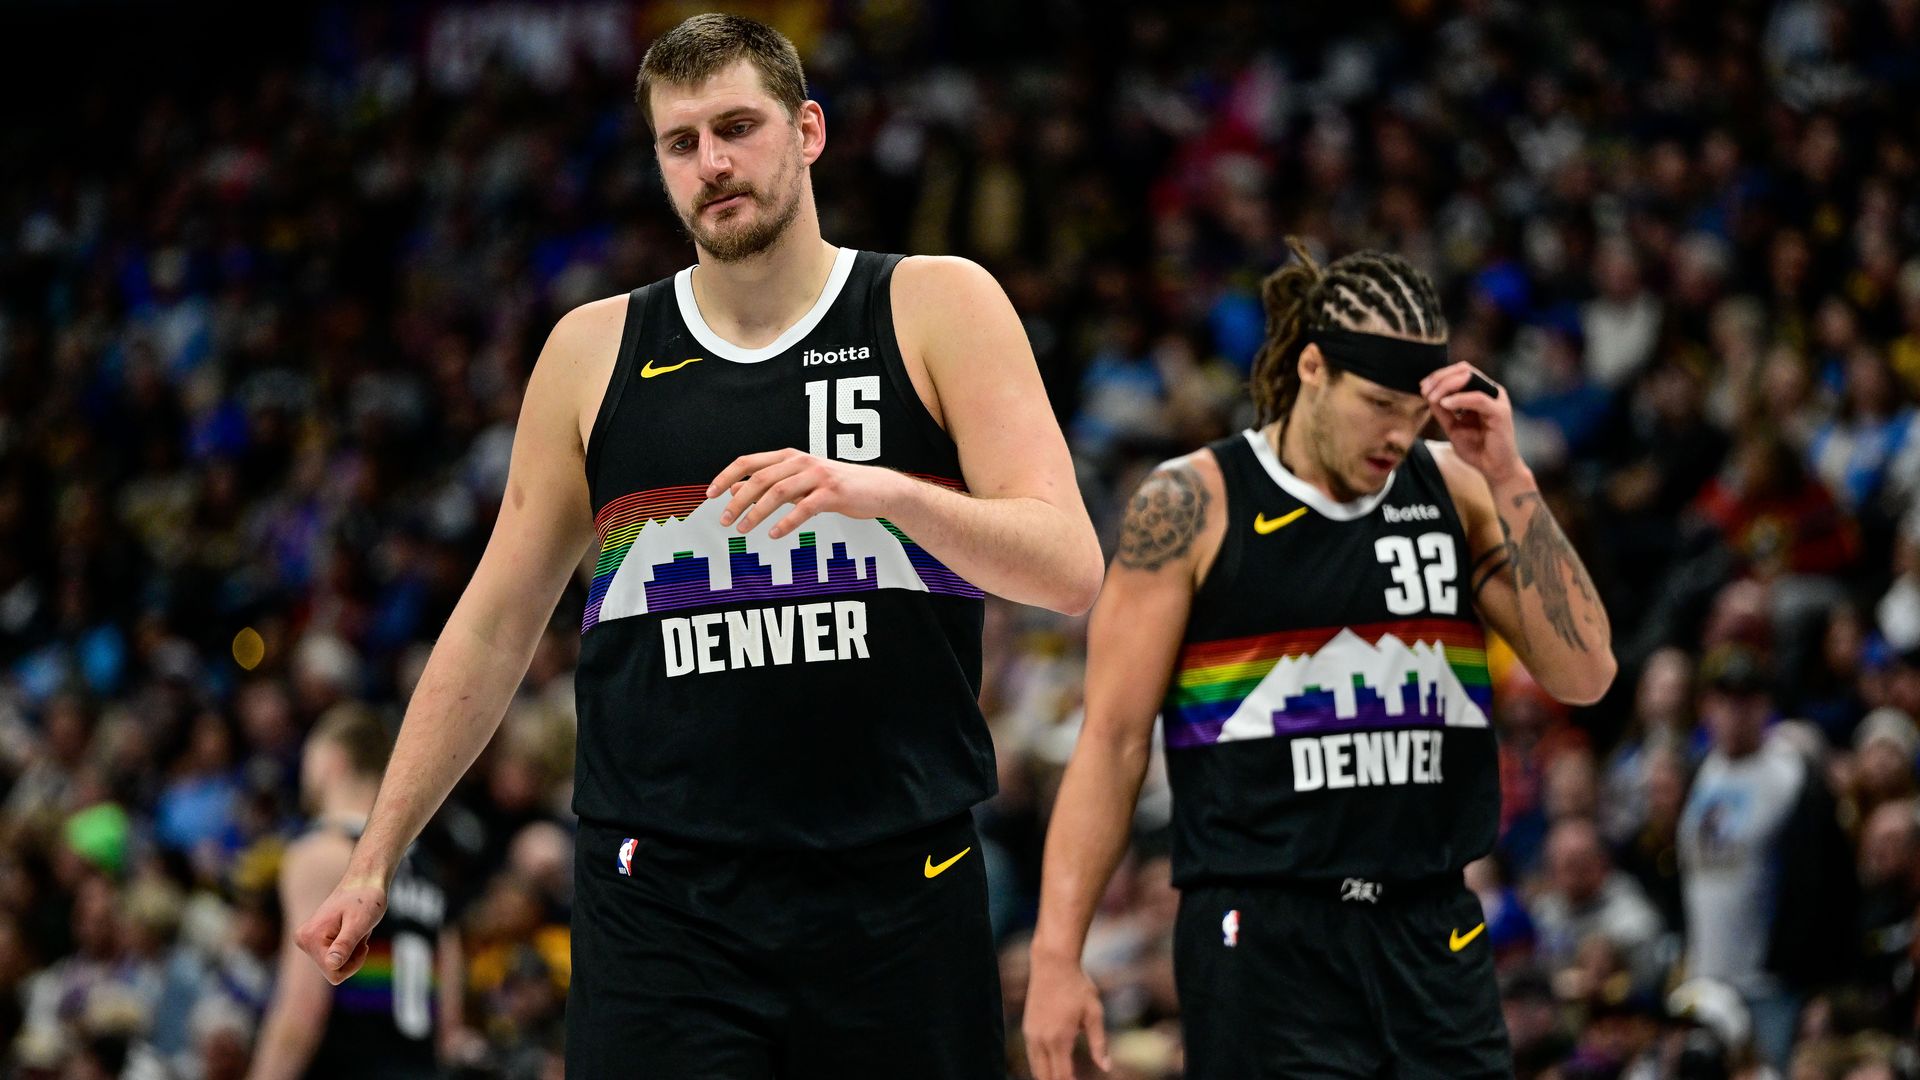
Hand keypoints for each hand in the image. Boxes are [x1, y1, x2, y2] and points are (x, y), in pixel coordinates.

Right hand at [295, 876, 387, 984]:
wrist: (364, 881)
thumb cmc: (366, 899)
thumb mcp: (359, 923)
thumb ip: (344, 945)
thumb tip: (331, 965)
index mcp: (310, 938)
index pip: (334, 973)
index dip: (354, 963)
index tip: (364, 944)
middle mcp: (303, 940)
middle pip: (333, 971)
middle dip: (352, 957)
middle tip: (359, 934)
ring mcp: (307, 940)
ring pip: (334, 965)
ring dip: (352, 952)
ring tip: (356, 930)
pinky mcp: (314, 939)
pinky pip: (334, 957)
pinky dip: (349, 947)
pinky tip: (352, 930)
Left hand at [705, 449, 908, 538]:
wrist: (876, 489)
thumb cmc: (834, 486)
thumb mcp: (798, 482)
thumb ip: (768, 484)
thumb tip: (734, 489)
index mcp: (789, 456)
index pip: (748, 462)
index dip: (726, 476)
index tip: (709, 495)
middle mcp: (801, 461)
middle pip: (760, 478)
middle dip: (737, 501)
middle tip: (724, 521)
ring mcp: (817, 476)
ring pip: (778, 492)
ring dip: (756, 513)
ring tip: (743, 530)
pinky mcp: (832, 493)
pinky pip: (804, 508)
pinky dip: (786, 522)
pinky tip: (773, 534)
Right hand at [1022, 952, 1109, 1079]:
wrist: (1053, 963)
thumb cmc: (1078, 986)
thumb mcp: (1094, 1014)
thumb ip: (1099, 1044)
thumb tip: (1106, 1068)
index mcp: (1059, 1039)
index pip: (1062, 1076)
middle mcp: (1041, 1040)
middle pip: (1045, 1077)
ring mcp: (1031, 1034)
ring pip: (1036, 1069)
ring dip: (1047, 1078)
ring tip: (1063, 1078)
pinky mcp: (1027, 1028)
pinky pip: (1032, 1056)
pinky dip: (1041, 1067)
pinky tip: (1052, 1068)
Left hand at [1420, 362, 1525, 486]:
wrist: (1495, 469)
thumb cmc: (1477, 448)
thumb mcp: (1453, 427)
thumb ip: (1442, 411)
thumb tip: (1427, 394)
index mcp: (1481, 393)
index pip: (1459, 373)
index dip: (1439, 376)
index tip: (1423, 387)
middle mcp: (1491, 392)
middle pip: (1464, 370)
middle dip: (1440, 377)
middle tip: (1425, 390)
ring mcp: (1497, 400)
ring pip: (1469, 379)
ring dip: (1446, 385)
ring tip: (1432, 398)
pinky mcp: (1500, 412)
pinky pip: (1477, 398)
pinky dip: (1458, 399)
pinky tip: (1445, 404)